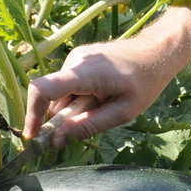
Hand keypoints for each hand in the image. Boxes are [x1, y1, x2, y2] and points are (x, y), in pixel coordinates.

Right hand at [24, 38, 166, 146]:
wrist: (157, 51)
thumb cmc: (146, 81)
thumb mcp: (124, 111)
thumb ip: (89, 125)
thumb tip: (58, 139)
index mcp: (85, 72)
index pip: (43, 89)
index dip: (32, 115)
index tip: (34, 137)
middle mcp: (75, 60)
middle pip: (52, 98)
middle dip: (61, 119)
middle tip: (82, 131)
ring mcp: (76, 57)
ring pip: (61, 94)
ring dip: (73, 109)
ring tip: (103, 107)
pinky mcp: (78, 58)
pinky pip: (68, 85)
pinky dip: (78, 98)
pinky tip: (101, 98)